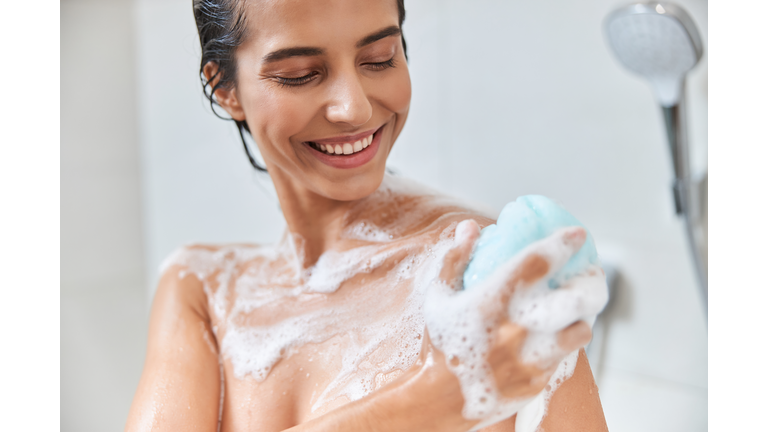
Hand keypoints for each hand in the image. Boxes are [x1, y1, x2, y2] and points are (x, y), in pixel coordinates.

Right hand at [417, 220, 601, 425]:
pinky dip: (564, 343)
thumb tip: (470, 227)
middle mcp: (518, 327)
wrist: (439, 399)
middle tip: (592, 276)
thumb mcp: (438, 296)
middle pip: (576, 300)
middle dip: (592, 284)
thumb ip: (455, 259)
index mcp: (493, 300)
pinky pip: (566, 356)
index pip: (537, 262)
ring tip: (575, 311)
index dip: (562, 244)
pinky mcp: (538, 380)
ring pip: (580, 330)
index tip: (577, 235)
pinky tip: (555, 337)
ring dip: (580, 318)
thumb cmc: (438, 343)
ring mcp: (532, 356)